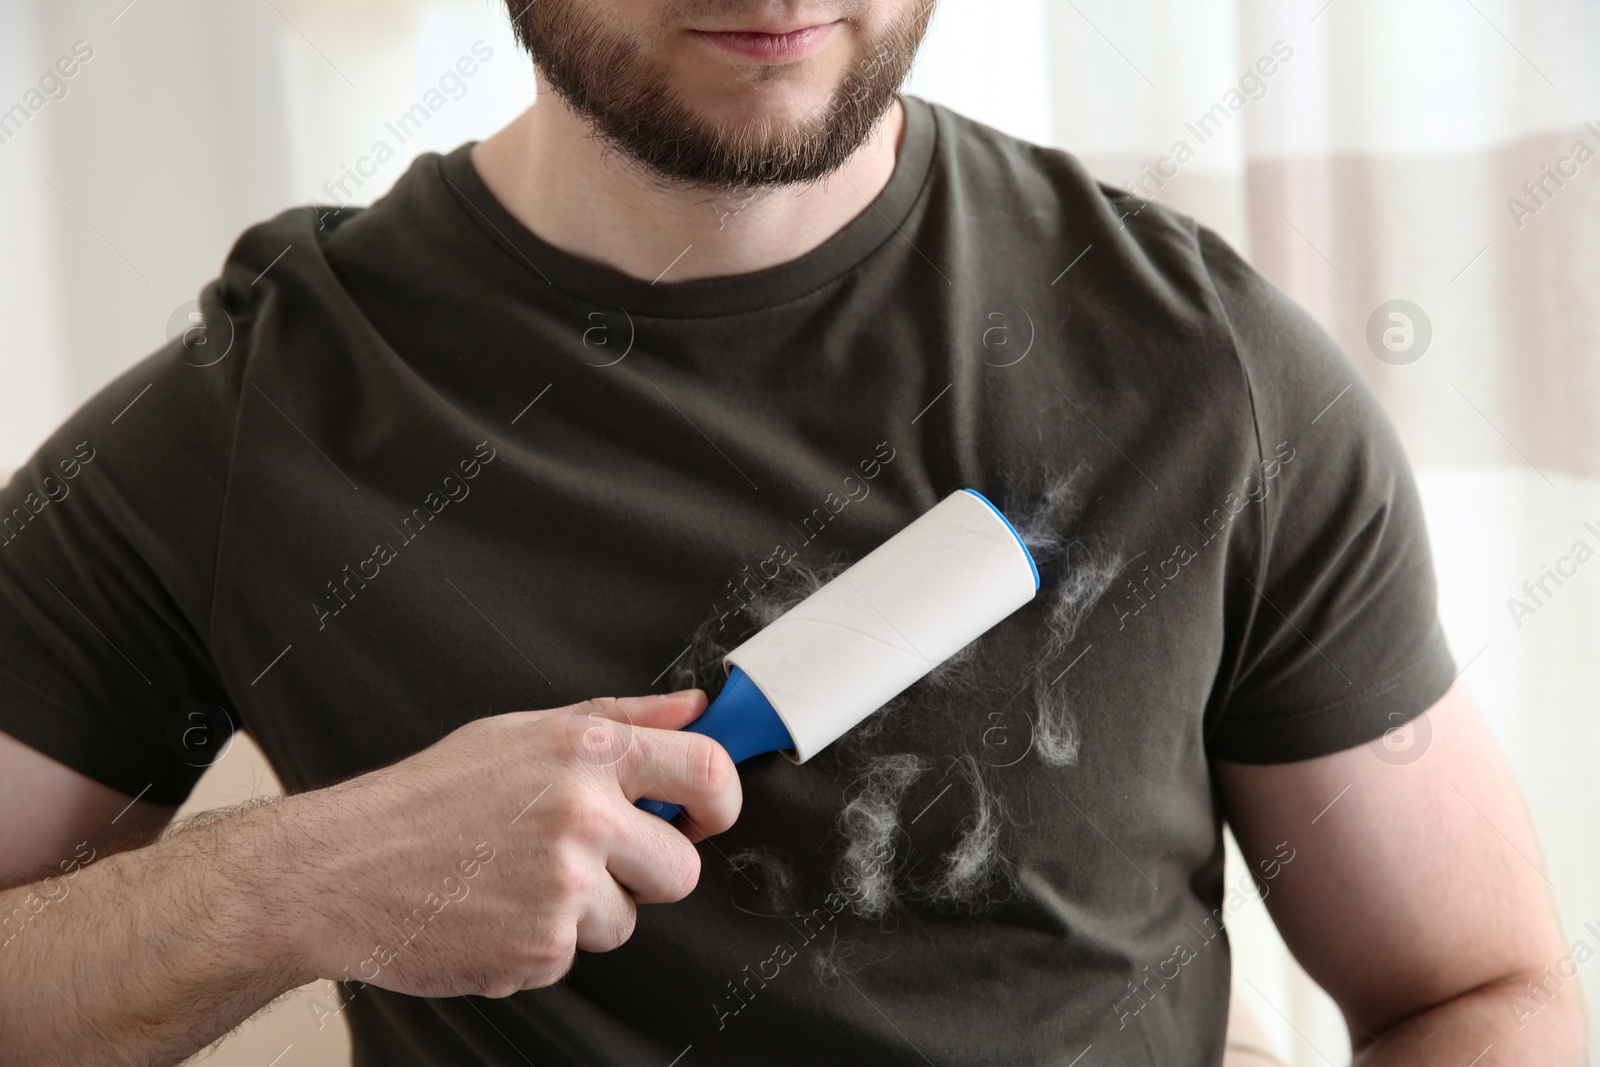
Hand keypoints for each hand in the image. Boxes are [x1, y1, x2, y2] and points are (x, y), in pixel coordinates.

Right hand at [276, 690, 739, 997]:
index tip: (705, 813)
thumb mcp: (523, 732)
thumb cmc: (429, 798)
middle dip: (648, 872)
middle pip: (683, 868)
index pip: (708, 769)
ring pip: (628, 918)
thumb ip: (621, 719)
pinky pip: (575, 954)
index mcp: (584, 752)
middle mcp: (582, 815)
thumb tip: (696, 706)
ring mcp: (564, 887)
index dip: (721, 800)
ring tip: (519, 880)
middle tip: (590, 857)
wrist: (340, 869)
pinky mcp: (540, 948)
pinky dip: (541, 943)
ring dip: (587, 911)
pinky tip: (495, 911)